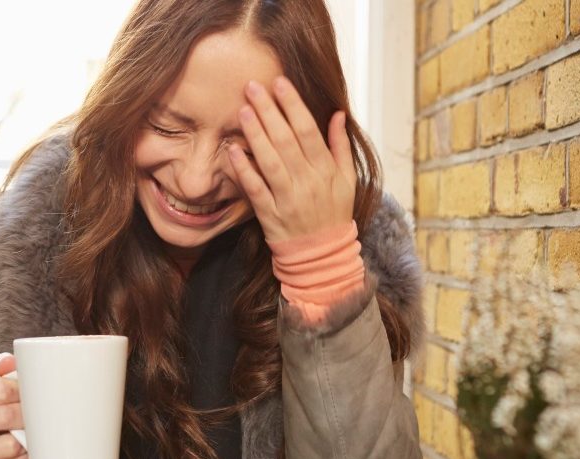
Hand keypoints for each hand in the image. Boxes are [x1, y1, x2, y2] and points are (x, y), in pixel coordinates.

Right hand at [0, 352, 27, 458]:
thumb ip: (3, 371)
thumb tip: (9, 360)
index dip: (22, 391)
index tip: (33, 394)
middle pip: (3, 417)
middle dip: (27, 416)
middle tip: (39, 416)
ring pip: (9, 446)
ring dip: (27, 441)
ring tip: (32, 434)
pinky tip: (25, 453)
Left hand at [228, 77, 357, 242]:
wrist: (323, 255)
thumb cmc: (334, 212)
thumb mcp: (347, 180)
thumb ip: (341, 146)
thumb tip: (338, 114)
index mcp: (326, 170)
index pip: (309, 131)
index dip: (293, 105)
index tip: (280, 82)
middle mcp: (308, 182)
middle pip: (286, 140)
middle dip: (269, 111)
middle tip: (252, 86)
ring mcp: (288, 199)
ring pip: (270, 162)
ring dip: (255, 135)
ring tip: (243, 110)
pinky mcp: (270, 215)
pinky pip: (256, 190)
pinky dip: (244, 171)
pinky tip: (232, 151)